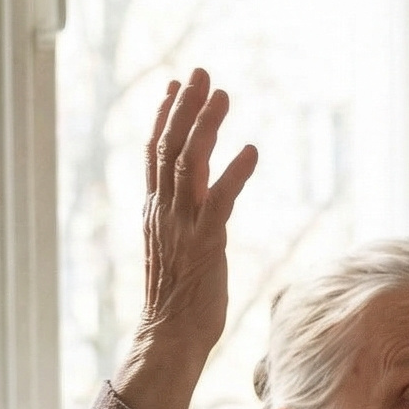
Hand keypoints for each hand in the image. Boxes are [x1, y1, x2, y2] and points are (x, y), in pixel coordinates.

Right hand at [112, 70, 257, 408]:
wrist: (172, 336)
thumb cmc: (182, 297)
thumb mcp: (177, 248)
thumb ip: (183, 219)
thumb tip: (196, 200)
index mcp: (156, 210)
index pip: (156, 153)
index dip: (166, 116)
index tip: (177, 85)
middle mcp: (164, 211)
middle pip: (170, 146)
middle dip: (185, 107)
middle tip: (201, 72)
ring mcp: (182, 225)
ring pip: (189, 164)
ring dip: (206, 126)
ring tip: (223, 94)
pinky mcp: (206, 243)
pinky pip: (220, 200)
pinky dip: (235, 172)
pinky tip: (252, 149)